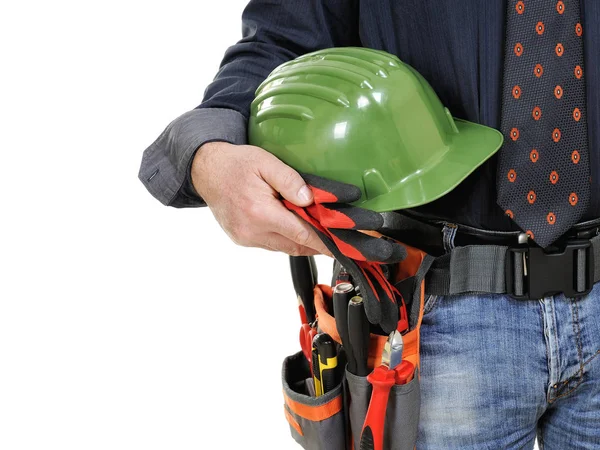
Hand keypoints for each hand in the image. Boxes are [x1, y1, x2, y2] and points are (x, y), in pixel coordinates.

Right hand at [191, 142, 331, 256]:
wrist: (206, 170)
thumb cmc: (235, 164)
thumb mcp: (265, 162)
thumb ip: (290, 180)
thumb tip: (310, 200)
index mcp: (260, 212)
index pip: (301, 234)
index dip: (324, 243)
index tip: (340, 248)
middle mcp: (251, 230)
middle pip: (294, 245)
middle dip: (316, 243)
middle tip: (334, 238)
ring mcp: (245, 237)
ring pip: (283, 247)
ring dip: (300, 241)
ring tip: (316, 230)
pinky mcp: (242, 239)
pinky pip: (270, 244)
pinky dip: (284, 238)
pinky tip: (291, 226)